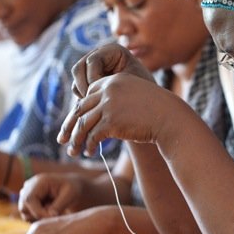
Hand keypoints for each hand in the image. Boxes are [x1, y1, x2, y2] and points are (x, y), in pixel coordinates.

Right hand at [18, 173, 84, 221]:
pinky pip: (28, 214)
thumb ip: (59, 205)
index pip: (29, 200)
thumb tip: (50, 215)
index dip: (38, 212)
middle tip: (54, 216)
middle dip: (38, 215)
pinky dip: (38, 216)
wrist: (73, 187)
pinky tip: (49, 212)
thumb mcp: (69, 196)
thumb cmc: (73, 189)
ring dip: (38, 216)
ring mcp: (27, 192)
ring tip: (54, 212)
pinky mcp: (28, 199)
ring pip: (25, 212)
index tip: (52, 217)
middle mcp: (30, 186)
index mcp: (40, 181)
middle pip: (23, 207)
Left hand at [58, 72, 176, 156]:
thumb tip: (98, 116)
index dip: (79, 111)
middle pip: (80, 109)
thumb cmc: (156, 111)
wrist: (171, 117)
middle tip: (62, 139)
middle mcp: (108, 90)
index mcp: (113, 81)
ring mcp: (109, 105)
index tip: (73, 124)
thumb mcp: (134, 99)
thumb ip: (116, 102)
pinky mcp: (112, 121)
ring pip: (83, 124)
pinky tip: (90, 152)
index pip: (87, 95)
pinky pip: (93, 135)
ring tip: (73, 151)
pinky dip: (89, 146)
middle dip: (70, 126)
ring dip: (76, 140)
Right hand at [71, 43, 153, 97]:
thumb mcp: (131, 84)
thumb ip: (112, 82)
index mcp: (114, 50)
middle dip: (84, 86)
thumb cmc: (143, 91)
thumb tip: (92, 88)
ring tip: (95, 105)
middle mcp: (101, 54)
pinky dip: (83, 97)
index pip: (92, 61)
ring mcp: (93, 66)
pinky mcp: (89, 79)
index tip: (102, 94)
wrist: (147, 101)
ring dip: (82, 92)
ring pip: (76, 78)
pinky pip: (77, 87)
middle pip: (79, 67)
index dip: (94, 78)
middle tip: (93, 102)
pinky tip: (95, 107)